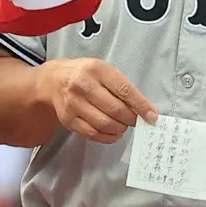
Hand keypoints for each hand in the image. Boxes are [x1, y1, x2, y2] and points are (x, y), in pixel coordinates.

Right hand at [39, 58, 156, 142]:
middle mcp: (83, 85)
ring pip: (104, 124)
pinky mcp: (68, 119)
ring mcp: (73, 103)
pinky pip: (92, 133)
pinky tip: (114, 133)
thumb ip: (121, 87)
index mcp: (96, 69)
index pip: (124, 90)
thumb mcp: (103, 70)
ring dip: (120, 128)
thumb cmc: (84, 74)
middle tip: (136, 121)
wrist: (53, 81)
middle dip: (131, 119)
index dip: (141, 105)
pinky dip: (107, 137)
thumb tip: (144, 109)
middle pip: (115, 109)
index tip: (152, 116)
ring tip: (124, 125)